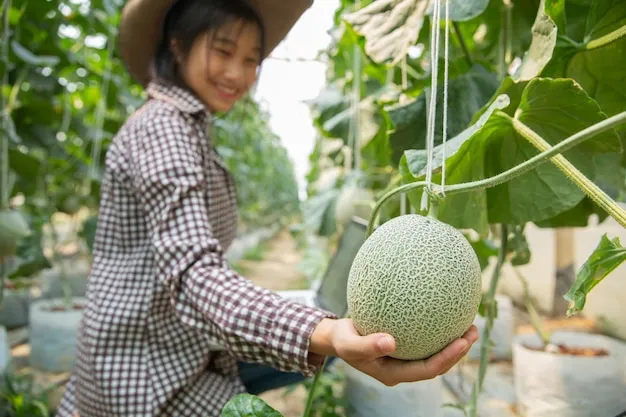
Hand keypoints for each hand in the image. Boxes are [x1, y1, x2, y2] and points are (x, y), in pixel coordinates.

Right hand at [310, 318, 477, 385]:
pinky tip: (445, 308)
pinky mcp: (404, 343)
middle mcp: (403, 367)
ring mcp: (405, 356)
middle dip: (458, 351)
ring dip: (453, 341)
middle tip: (472, 331)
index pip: (427, 370)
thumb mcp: (349, 343)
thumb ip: (367, 345)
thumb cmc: (342, 340)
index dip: (447, 359)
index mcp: (394, 373)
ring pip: (434, 351)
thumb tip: (390, 342)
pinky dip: (438, 327)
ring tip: (468, 322)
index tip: (462, 342)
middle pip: (437, 363)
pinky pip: (425, 337)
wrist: (336, 336)